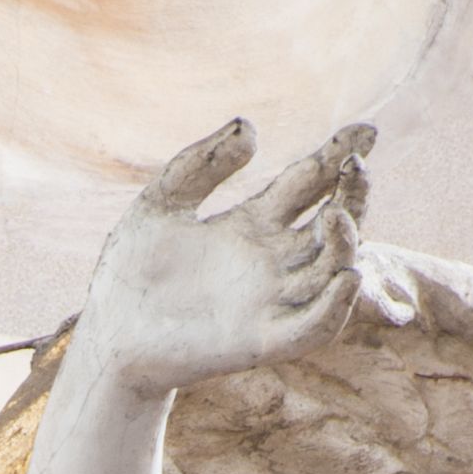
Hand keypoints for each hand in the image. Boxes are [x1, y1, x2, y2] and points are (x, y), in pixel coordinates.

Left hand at [82, 121, 371, 400]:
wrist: (106, 335)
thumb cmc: (129, 272)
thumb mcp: (162, 200)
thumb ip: (203, 163)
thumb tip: (252, 131)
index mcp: (254, 224)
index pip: (311, 183)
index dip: (340, 155)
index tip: (366, 132)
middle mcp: (272, 262)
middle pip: (335, 224)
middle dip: (354, 196)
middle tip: (355, 168)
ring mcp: (269, 303)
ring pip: (333, 273)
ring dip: (347, 246)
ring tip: (337, 218)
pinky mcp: (259, 342)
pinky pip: (312, 328)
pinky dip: (334, 307)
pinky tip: (345, 276)